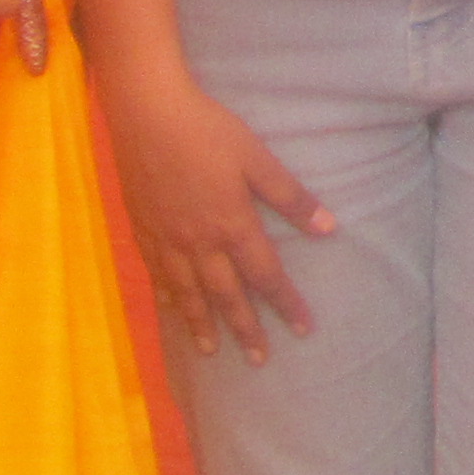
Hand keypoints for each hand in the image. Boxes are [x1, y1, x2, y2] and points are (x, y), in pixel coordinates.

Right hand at [100, 53, 333, 360]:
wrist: (146, 115)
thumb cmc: (208, 130)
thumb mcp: (257, 158)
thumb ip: (290, 197)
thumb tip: (329, 228)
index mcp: (232, 225)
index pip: (266, 276)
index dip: (285, 303)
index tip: (303, 329)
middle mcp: (199, 242)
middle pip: (226, 296)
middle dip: (245, 329)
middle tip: (259, 359)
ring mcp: (167, 239)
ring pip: (188, 294)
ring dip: (202, 324)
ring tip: (212, 351)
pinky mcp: (144, 230)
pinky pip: (158, 276)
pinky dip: (169, 298)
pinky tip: (173, 310)